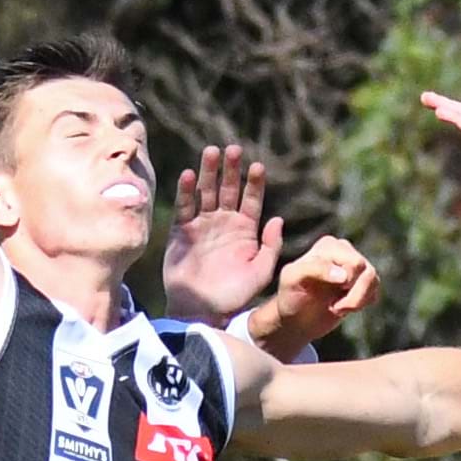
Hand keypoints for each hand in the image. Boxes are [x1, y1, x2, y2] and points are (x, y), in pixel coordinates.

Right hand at [163, 143, 281, 319]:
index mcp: (245, 229)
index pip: (251, 199)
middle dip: (230, 170)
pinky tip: (190, 175)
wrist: (203, 311)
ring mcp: (203, 225)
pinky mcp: (183, 231)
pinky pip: (185, 207)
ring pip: (206, 192)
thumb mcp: (261, 272)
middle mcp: (224, 222)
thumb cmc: (235, 295)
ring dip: (209, 172)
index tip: (257, 166)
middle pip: (228, 189)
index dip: (254, 183)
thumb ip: (271, 246)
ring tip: (212, 152)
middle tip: (233, 149)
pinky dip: (187, 191)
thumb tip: (278, 218)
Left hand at [256, 234, 379, 353]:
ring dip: (356, 301)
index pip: (353, 263)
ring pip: (373, 280)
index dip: (345, 284)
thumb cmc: (291, 295)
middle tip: (333, 307)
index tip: (328, 300)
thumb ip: (315, 269)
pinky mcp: (362, 282)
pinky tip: (344, 308)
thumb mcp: (292, 279)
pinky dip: (361, 304)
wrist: (295, 318)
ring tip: (337, 308)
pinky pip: (375, 292)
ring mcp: (355, 266)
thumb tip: (344, 275)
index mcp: (328, 245)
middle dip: (353, 295)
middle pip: (366, 270)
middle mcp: (344, 251)